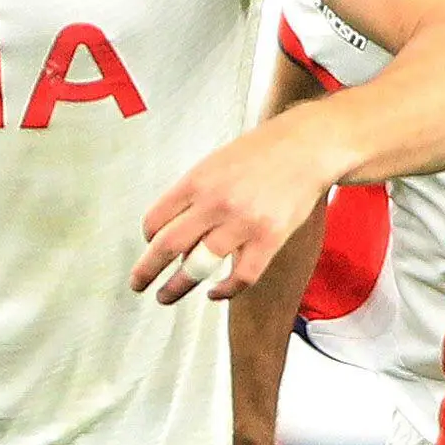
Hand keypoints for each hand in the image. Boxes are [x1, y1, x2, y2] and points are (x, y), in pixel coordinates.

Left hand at [134, 116, 336, 304]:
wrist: (306, 147)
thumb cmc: (260, 153)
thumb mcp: (215, 162)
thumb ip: (193, 194)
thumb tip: (173, 229)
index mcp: (197, 180)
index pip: (156, 219)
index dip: (147, 239)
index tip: (149, 246)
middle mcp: (215, 202)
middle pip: (167, 247)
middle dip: (146, 271)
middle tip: (137, 284)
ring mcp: (243, 223)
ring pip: (198, 267)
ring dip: (176, 288)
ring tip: (165, 297)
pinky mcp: (269, 239)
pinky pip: (240, 277)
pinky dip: (224, 291)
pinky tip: (214, 293)